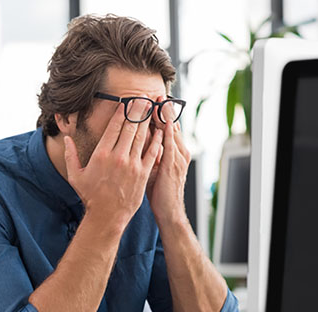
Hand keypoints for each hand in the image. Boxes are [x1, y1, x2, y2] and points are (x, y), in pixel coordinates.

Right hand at [64, 101, 162, 229]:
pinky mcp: (143, 173)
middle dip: (137, 111)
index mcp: (101, 154)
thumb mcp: (75, 175)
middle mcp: (118, 156)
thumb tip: (66, 139)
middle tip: (143, 98)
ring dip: (148, 121)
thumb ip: (70, 155)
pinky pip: (152, 152)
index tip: (126, 102)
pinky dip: (157, 140)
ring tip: (152, 109)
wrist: (107, 215)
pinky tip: (160, 131)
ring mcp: (132, 165)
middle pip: (130, 127)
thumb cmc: (91, 196)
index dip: (122, 112)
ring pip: (142, 137)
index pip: (114, 127)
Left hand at [147, 95, 190, 224]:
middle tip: (155, 93)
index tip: (152, 100)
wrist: (169, 212)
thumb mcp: (155, 169)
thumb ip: (150, 154)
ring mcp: (177, 157)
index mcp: (174, 152)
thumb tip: (140, 142)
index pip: (167, 128)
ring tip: (159, 100)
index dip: (160, 114)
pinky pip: (169, 144)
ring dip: (165, 115)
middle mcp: (178, 152)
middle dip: (163, 109)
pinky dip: (166, 131)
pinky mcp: (173, 165)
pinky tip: (162, 121)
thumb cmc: (160, 192)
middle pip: (170, 125)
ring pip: (171, 131)